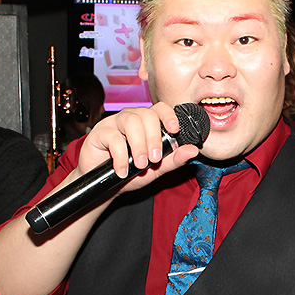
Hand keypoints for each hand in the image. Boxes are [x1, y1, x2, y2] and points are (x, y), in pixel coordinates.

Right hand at [73, 102, 199, 192]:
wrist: (106, 186)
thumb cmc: (131, 173)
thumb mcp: (156, 169)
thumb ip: (174, 159)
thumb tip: (194, 150)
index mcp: (147, 123)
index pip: (160, 109)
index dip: (168, 115)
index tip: (174, 129)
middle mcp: (131, 118)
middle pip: (146, 115)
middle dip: (154, 138)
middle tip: (154, 159)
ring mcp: (114, 123)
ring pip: (131, 121)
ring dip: (139, 145)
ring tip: (140, 165)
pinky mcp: (100, 132)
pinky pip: (112, 137)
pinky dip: (121, 156)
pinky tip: (123, 170)